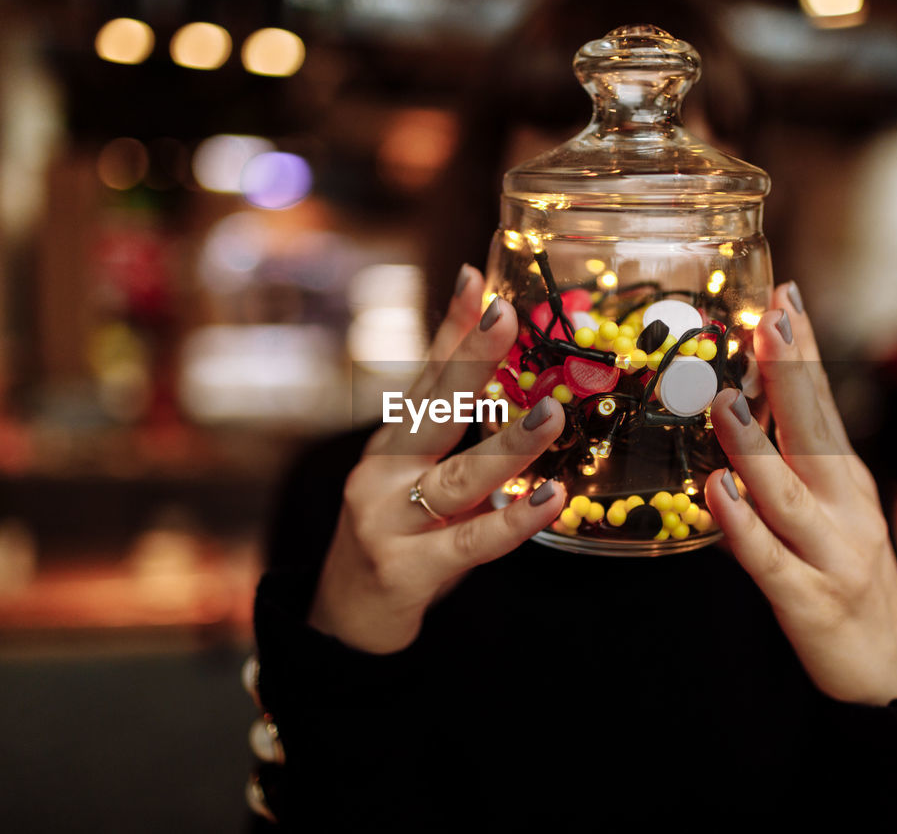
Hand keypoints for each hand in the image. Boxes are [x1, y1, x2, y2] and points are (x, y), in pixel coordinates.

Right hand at [308, 265, 565, 653]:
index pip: (425, 375)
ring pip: (456, 477)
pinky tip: (547, 499)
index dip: (452, 326)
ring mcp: (387, 520)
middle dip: (470, 359)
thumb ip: (456, 435)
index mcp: (391, 443)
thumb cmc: (397, 537)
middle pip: (432, 409)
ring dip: (506, 446)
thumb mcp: (419, 476)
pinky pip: (469, 542)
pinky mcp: (406, 569)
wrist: (345, 620)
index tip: (478, 277)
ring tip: (551, 417)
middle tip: (506, 316)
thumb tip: (505, 383)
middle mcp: (381, 472)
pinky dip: (511, 520)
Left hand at [705, 282, 896, 705]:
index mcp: (846, 478)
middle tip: (772, 318)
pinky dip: (742, 524)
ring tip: (725, 402)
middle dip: (791, 373)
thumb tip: (739, 407)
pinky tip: (718, 491)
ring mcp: (831, 552)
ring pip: (787, 491)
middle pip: (815, 430)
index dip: (803, 351)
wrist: (891, 670)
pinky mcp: (808, 599)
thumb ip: (791, 466)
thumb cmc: (846, 577)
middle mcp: (845, 506)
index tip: (786, 296)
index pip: (822, 402)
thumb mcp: (829, 512)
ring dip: (755, 445)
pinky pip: (768, 558)